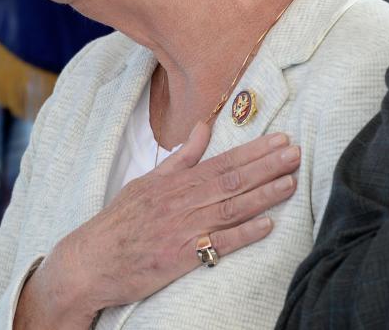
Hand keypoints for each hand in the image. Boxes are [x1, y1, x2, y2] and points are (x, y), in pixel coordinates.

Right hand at [16, 124, 299, 328]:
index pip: (220, 161)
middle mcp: (180, 201)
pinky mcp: (181, 256)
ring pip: (229, 207)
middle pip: (230, 180)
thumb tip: (203, 129)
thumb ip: (179, 159)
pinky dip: (243, 233)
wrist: (92, 260)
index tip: (279, 139)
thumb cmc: (120, 222)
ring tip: (291, 181)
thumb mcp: (145, 182)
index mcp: (173, 182)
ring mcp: (181, 228)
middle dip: (266, 165)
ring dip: (263, 194)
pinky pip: (218, 243)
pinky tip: (267, 225)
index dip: (253, 150)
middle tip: (295, 151)